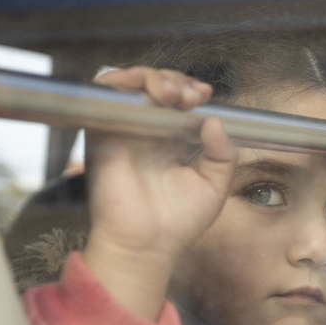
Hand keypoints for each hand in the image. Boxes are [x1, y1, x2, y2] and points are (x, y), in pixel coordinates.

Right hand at [82, 67, 236, 318]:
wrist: (148, 246)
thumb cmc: (178, 223)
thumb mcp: (214, 186)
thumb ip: (223, 154)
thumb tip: (215, 120)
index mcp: (169, 141)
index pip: (177, 100)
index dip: (190, 89)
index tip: (205, 95)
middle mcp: (145, 132)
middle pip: (154, 86)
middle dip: (175, 81)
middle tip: (191, 96)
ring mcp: (123, 131)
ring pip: (130, 84)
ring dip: (151, 78)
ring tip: (172, 94)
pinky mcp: (102, 134)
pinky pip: (102, 95)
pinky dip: (120, 81)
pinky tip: (145, 91)